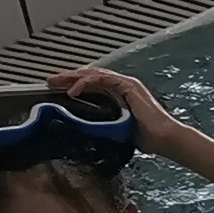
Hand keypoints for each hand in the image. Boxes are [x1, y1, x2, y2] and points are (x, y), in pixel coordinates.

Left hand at [48, 63, 183, 153]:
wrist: (163, 138)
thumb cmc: (146, 138)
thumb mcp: (116, 129)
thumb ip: (102, 124)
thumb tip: (83, 128)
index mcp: (120, 94)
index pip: (93, 84)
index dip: (74, 84)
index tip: (58, 88)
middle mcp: (122, 85)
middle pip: (90, 76)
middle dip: (68, 77)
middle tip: (50, 81)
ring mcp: (126, 84)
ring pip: (93, 74)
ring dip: (72, 77)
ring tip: (56, 81)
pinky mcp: (128, 86)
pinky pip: (102, 80)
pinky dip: (86, 83)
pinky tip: (74, 91)